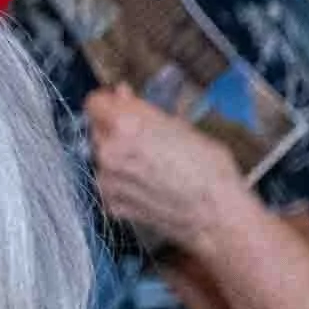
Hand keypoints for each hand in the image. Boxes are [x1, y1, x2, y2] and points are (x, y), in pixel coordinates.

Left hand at [84, 85, 249, 250]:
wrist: (214, 214)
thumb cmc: (208, 168)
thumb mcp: (180, 126)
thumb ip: (142, 110)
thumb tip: (122, 95)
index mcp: (125, 125)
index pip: (94, 103)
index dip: (108, 103)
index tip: (118, 106)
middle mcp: (108, 151)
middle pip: (97, 130)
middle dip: (115, 130)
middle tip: (144, 138)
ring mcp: (106, 180)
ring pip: (102, 158)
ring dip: (118, 156)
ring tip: (152, 165)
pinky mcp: (109, 203)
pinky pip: (109, 183)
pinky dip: (122, 181)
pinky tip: (147, 184)